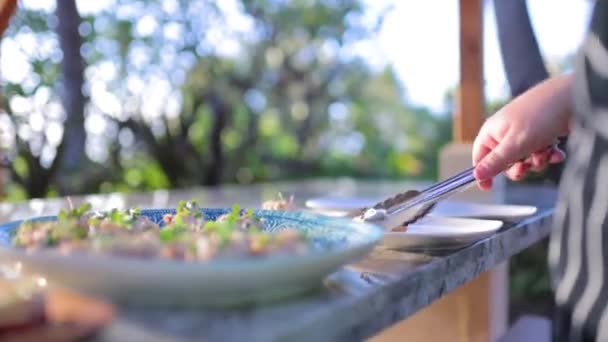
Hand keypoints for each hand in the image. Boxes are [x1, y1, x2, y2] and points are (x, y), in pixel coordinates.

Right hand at [472, 75, 572, 189]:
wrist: (572, 97)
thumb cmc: (539, 116)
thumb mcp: (514, 145)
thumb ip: (495, 163)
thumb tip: (476, 175)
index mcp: (491, 132)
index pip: (479, 158)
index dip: (484, 173)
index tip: (489, 187)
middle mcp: (505, 133)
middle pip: (504, 163)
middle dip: (518, 167)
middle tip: (527, 166)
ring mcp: (523, 133)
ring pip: (524, 160)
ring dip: (537, 161)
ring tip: (546, 152)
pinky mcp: (540, 134)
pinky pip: (539, 153)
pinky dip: (548, 154)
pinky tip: (556, 151)